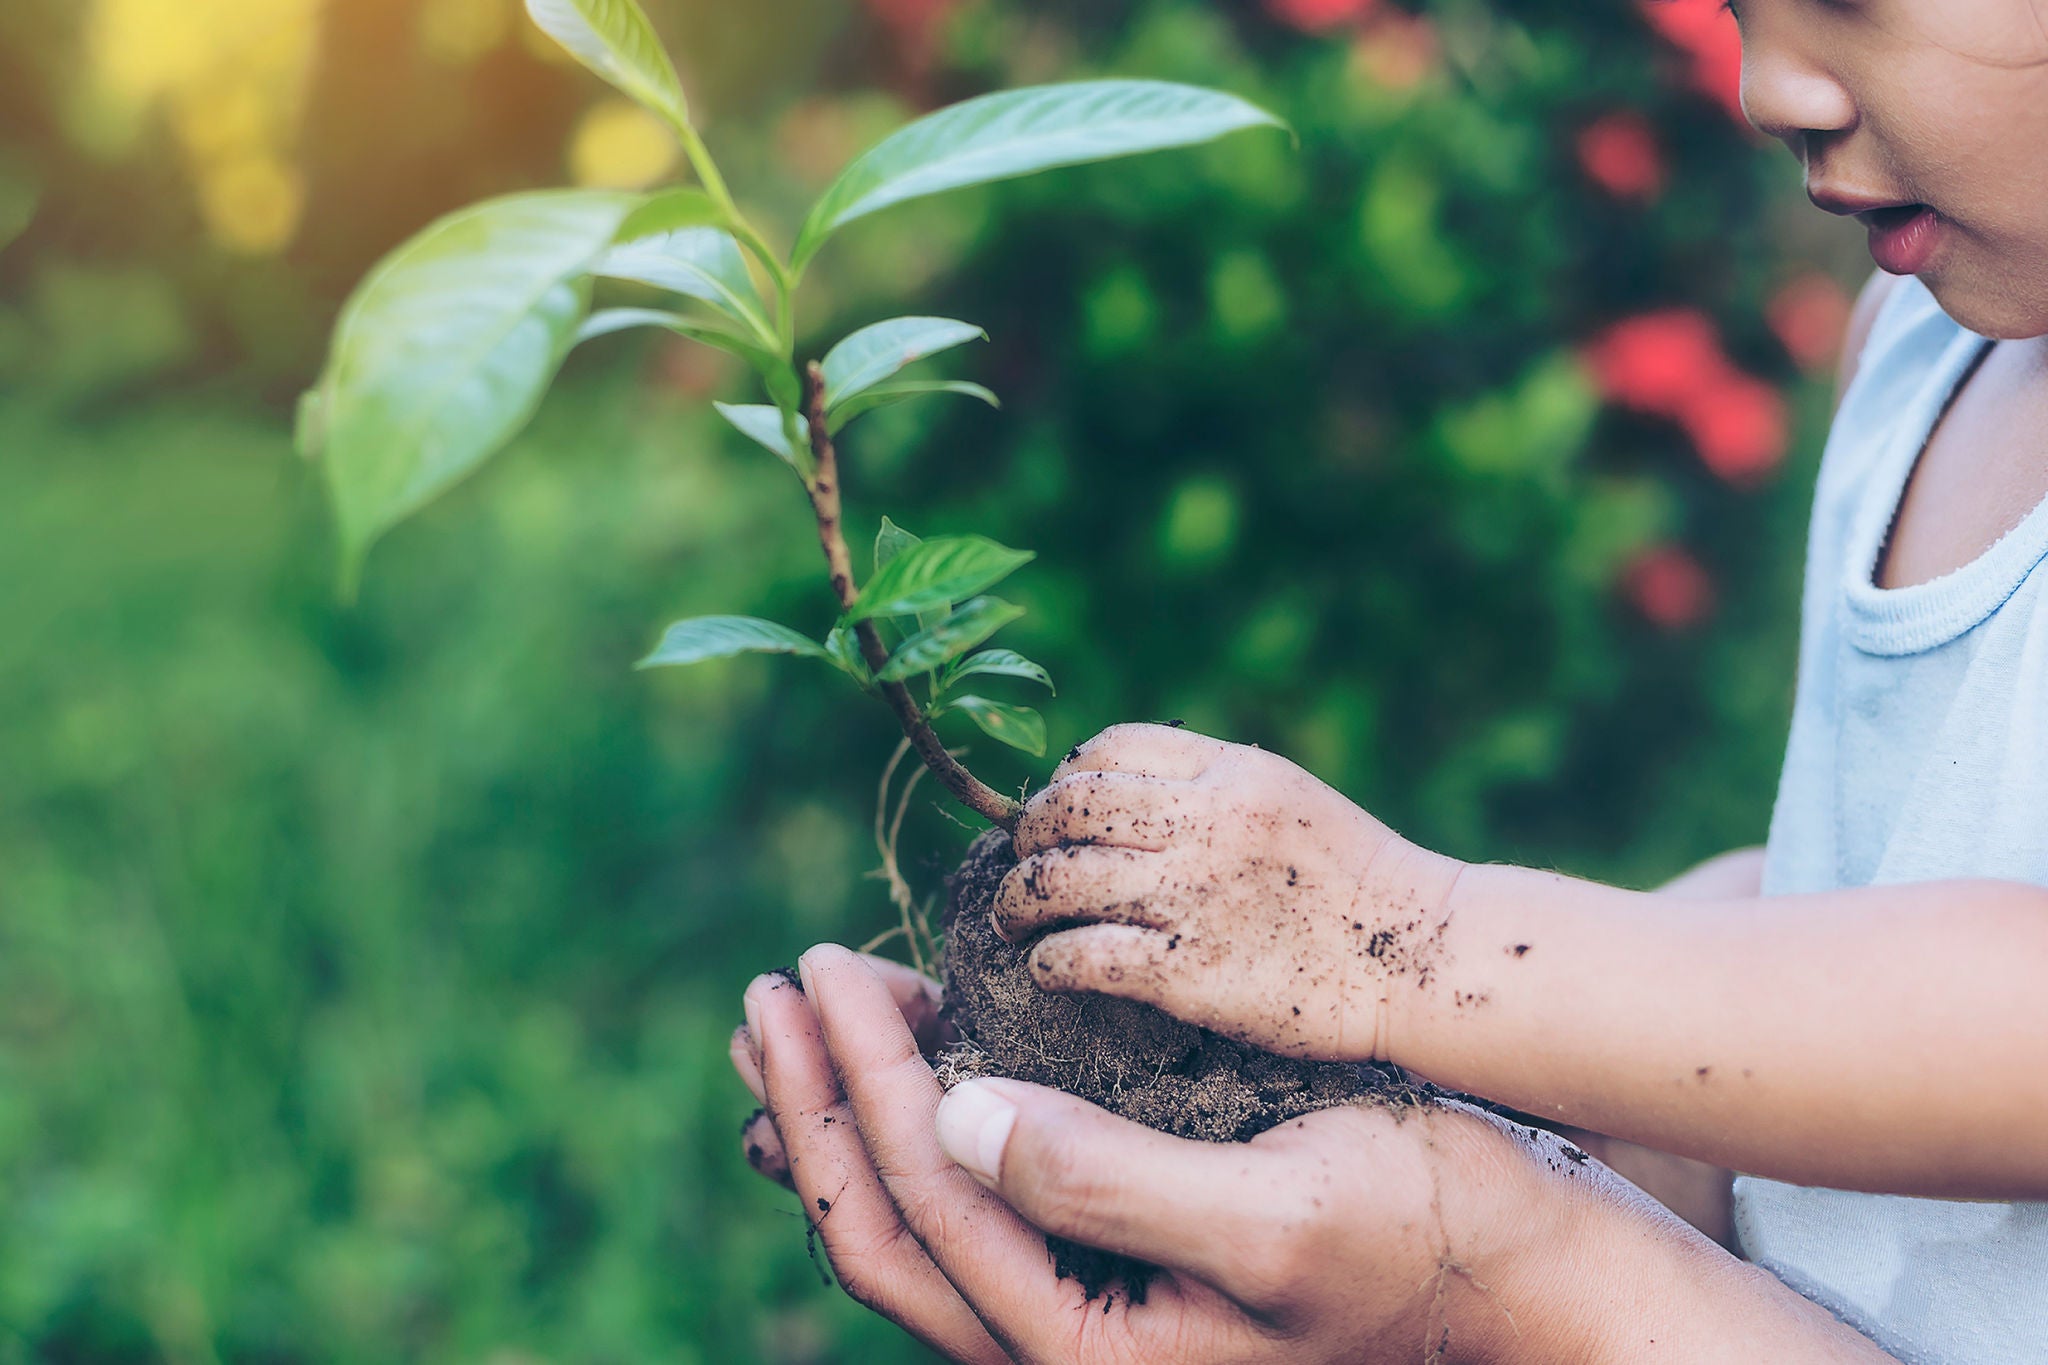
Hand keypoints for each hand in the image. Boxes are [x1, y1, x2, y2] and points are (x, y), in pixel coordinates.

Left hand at [734, 944, 1586, 1363]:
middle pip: (880, 1229)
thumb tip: (953, 1116)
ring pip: (913, 1222)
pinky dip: (914, 1128)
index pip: (921, 1202)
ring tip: (801, 1017)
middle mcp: (1061, 1350)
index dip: (856, 1079)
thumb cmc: (1421, 1232)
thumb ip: (1107, 1180)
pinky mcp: (1106, 1269)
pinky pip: (968, 1210)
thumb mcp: (1277, 1208)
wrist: (1520, 1274)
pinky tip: (906, 1059)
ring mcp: (1078, 1312)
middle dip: (814, 1106)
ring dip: (847, 1117)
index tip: (824, 963)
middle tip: (772, 990)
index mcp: (1085, 1349)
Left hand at [992, 723, 1463, 1062]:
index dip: (1065, 779)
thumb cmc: (1356, 883)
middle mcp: (1206, 823)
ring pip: (1056, 881)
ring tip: (1015, 919)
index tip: (1060, 814)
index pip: (1107, 747)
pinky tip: (1048, 970)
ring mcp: (1193, 898)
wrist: (1428, 959)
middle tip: (1024, 866)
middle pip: (1067, 809)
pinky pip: (1081, 956)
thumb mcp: (1285, 798)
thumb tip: (1117, 794)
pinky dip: (1048, 962)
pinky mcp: (1188, 973)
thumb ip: (1209, 788)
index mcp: (1231, 771)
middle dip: (1028, 837)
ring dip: (1018, 901)